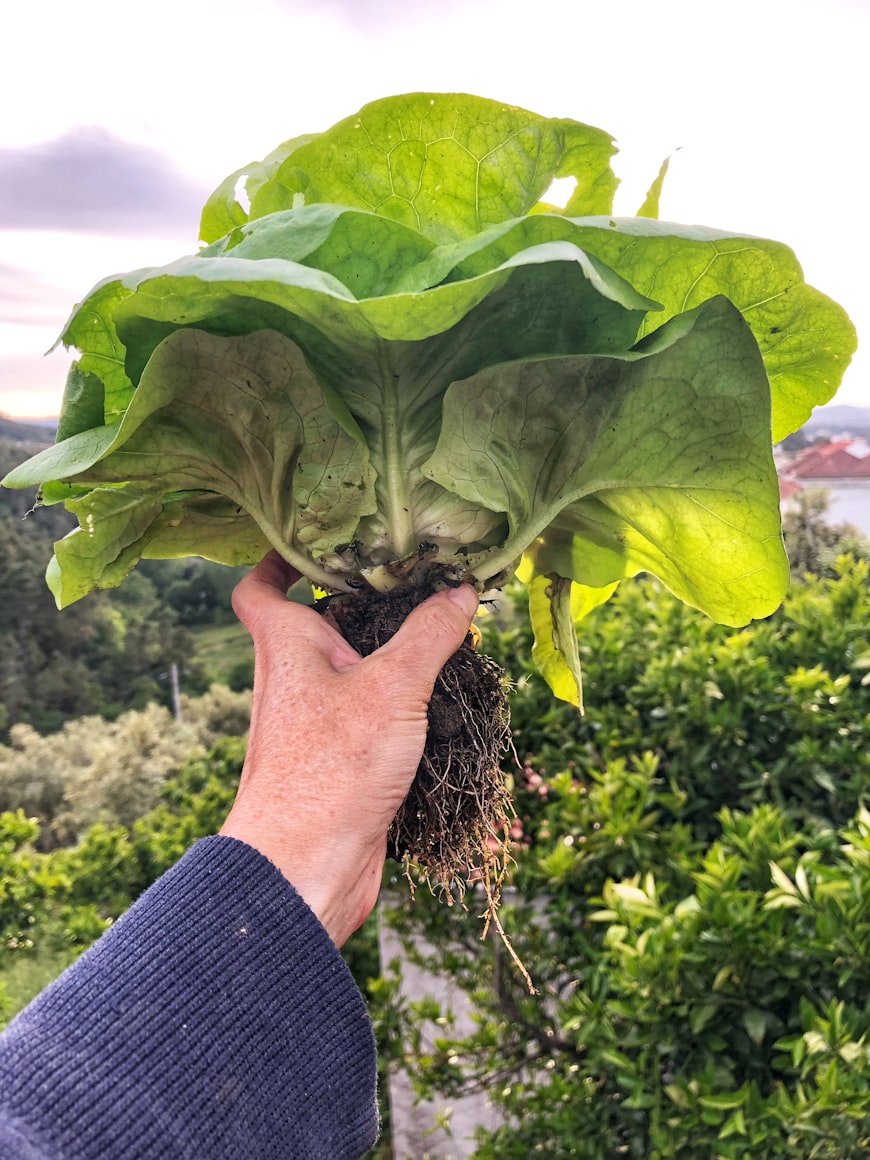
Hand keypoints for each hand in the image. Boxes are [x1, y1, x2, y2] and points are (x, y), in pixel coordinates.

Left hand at [220, 552, 477, 945]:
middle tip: (414, 575)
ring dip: (389, 649)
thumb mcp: (391, 688)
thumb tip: (461, 589)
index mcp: (285, 646)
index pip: (260, 585)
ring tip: (443, 626)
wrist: (304, 871)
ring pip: (349, 668)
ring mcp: (314, 721)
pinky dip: (398, 697)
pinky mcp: (338, 759)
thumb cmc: (329, 772)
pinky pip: (367, 711)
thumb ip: (428, 634)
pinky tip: (442, 693)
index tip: (322, 534)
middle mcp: (293, 678)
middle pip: (319, 620)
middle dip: (364, 597)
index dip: (282, 555)